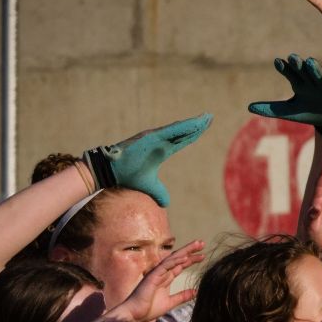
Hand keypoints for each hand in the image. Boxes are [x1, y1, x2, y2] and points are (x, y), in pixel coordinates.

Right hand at [81, 113, 211, 207]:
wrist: (111, 172)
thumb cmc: (128, 175)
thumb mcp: (150, 187)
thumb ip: (160, 193)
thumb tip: (166, 204)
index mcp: (162, 150)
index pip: (182, 140)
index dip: (194, 133)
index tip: (205, 126)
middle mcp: (160, 141)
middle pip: (183, 132)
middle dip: (197, 125)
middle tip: (210, 117)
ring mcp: (155, 137)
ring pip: (179, 129)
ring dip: (193, 123)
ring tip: (206, 117)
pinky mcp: (149, 137)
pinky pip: (170, 131)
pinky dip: (182, 127)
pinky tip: (194, 123)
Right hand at [116, 241, 204, 321]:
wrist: (135, 315)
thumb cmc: (149, 309)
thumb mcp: (170, 302)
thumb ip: (182, 296)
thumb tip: (195, 292)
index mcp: (166, 278)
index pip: (180, 265)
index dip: (191, 260)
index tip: (203, 256)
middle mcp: (162, 273)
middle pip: (178, 259)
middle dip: (190, 251)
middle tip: (202, 243)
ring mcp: (157, 273)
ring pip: (173, 259)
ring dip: (185, 251)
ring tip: (197, 245)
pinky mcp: (152, 277)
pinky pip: (165, 266)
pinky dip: (175, 261)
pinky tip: (185, 257)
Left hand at [248, 55, 321, 138]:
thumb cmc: (308, 113)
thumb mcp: (288, 111)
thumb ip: (270, 109)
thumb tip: (248, 107)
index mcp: (299, 83)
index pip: (290, 72)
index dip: (284, 67)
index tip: (277, 62)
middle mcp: (311, 81)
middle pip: (303, 71)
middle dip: (298, 64)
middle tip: (292, 57)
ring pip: (318, 75)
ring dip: (314, 69)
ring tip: (309, 61)